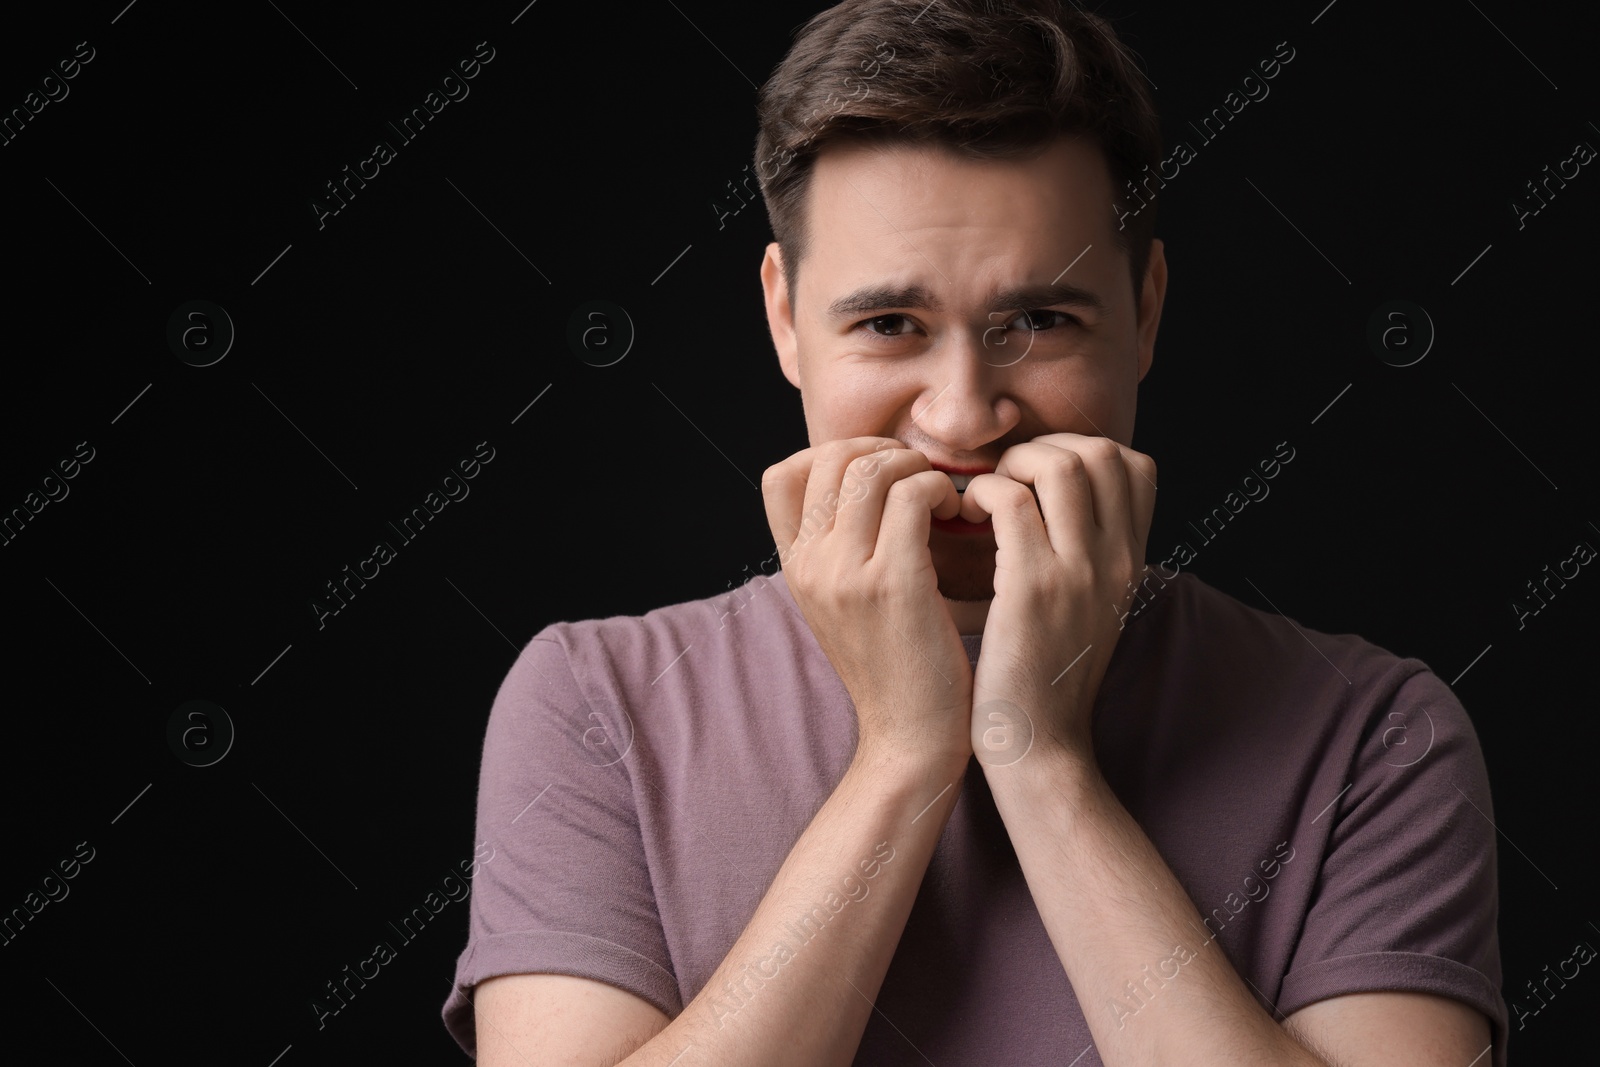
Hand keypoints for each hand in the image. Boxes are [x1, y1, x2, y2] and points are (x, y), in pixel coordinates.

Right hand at [763, 437, 972, 767]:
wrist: (911, 738)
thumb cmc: (894, 667)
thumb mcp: (843, 606)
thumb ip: (840, 551)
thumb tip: (866, 486)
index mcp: (794, 568)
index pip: (781, 475)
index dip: (831, 455)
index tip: (877, 474)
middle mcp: (810, 565)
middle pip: (832, 458)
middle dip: (885, 451)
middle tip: (919, 478)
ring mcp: (846, 573)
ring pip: (875, 469)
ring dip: (918, 469)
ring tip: (940, 498)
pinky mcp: (892, 583)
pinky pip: (913, 496)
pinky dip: (941, 490)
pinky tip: (957, 514)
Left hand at [957, 434, 1157, 762]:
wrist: (1038, 746)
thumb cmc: (1046, 677)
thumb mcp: (1089, 610)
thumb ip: (1086, 557)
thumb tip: (1056, 506)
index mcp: (1132, 562)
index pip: (1136, 465)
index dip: (1084, 450)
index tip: (1038, 477)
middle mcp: (1117, 560)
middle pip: (1100, 452)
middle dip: (1043, 447)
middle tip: (1005, 479)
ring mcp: (1080, 572)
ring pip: (1059, 464)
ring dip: (1011, 465)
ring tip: (983, 496)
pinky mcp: (1032, 587)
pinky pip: (1009, 501)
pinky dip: (981, 493)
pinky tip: (964, 518)